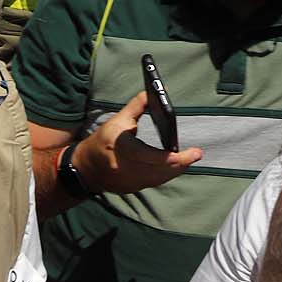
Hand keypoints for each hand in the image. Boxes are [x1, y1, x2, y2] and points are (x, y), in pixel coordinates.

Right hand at [72, 91, 204, 195]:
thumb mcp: (118, 120)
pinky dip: (165, 175)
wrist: (85, 168)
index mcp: (124, 150)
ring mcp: (130, 182)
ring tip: (189, 159)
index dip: (175, 158)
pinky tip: (174, 167)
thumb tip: (156, 92)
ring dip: (176, 170)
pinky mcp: (132, 188)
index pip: (154, 157)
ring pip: (160, 179)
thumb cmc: (102, 141)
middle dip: (182, 163)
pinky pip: (154, 183)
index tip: (192, 153)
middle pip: (162, 170)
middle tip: (196, 154)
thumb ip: (138, 105)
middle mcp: (127, 169)